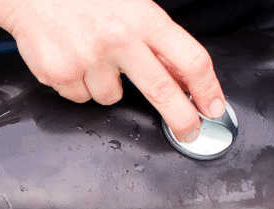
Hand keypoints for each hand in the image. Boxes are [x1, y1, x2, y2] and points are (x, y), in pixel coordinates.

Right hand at [0, 0, 224, 141]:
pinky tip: (71, 59)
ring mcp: (88, 59)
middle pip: (162, 90)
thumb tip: (182, 78)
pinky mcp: (61, 74)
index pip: (189, 59)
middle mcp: (118, 39)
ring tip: (92, 57)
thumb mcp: (130, 6)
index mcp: (142, 18)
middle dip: (181, 118)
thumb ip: (155, 40)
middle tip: (189, 131)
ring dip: (106, 85)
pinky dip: (77, 84)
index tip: (212, 107)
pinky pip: (80, 96)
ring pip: (112, 98)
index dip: (207, 88)